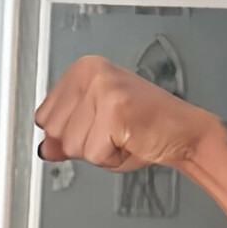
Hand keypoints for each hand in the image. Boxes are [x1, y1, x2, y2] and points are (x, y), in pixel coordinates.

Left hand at [35, 56, 214, 172]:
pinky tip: (129, 141)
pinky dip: (111, 158)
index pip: (43, 116)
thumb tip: (44, 148)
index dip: (68, 133)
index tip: (94, 125)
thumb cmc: (144, 125)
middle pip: (53, 132)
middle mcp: (91, 73)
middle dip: (81, 144)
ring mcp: (103, 89)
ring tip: (120, 136)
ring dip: (97, 152)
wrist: (183, 131)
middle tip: (110, 133)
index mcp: (82, 69)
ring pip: (71, 145)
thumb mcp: (94, 128)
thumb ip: (65, 135)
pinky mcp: (115, 110)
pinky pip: (94, 154)